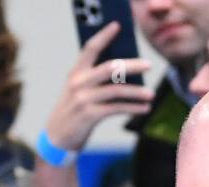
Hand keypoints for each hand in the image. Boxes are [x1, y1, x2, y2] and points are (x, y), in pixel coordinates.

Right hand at [44, 22, 153, 152]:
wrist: (57, 137)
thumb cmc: (74, 111)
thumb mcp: (79, 90)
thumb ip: (95, 80)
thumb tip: (126, 72)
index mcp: (76, 72)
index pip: (90, 48)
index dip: (103, 36)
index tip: (117, 26)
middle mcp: (78, 82)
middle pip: (109, 68)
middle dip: (131, 65)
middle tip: (149, 65)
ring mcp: (83, 99)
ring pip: (116, 90)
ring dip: (136, 92)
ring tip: (151, 94)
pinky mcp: (89, 115)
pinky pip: (116, 108)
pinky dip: (132, 108)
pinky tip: (144, 108)